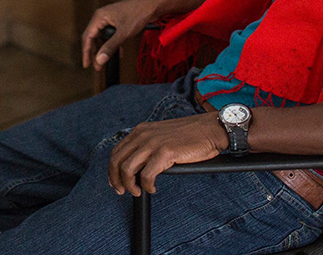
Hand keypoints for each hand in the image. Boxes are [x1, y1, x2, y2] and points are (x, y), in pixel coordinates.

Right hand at [81, 0, 162, 69]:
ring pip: (102, 36)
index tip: (87, 65)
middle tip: (98, 67)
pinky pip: (111, 34)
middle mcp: (103, 17)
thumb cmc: (139, 12)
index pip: (88, 36)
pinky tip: (118, 53)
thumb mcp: (124, 33)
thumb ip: (110, 47)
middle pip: (93, 37)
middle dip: (95, 52)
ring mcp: (110, 19)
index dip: (86, 52)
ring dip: (104, 49)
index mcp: (100, 16)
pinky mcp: (118, 21)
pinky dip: (113, 44)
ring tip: (106, 61)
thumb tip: (100, 60)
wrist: (153, 3)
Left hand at [108, 114, 227, 195]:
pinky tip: (153, 189)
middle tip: (122, 192)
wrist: (210, 129)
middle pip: (116, 161)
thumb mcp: (162, 136)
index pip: (117, 152)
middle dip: (116, 180)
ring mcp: (153, 143)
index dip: (112, 170)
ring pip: (127, 169)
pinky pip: (146, 175)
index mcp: (141, 130)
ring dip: (129, 185)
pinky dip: (147, 186)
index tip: (116, 182)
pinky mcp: (165, 152)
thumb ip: (148, 146)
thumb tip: (137, 167)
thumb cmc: (190, 136)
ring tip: (138, 192)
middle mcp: (143, 135)